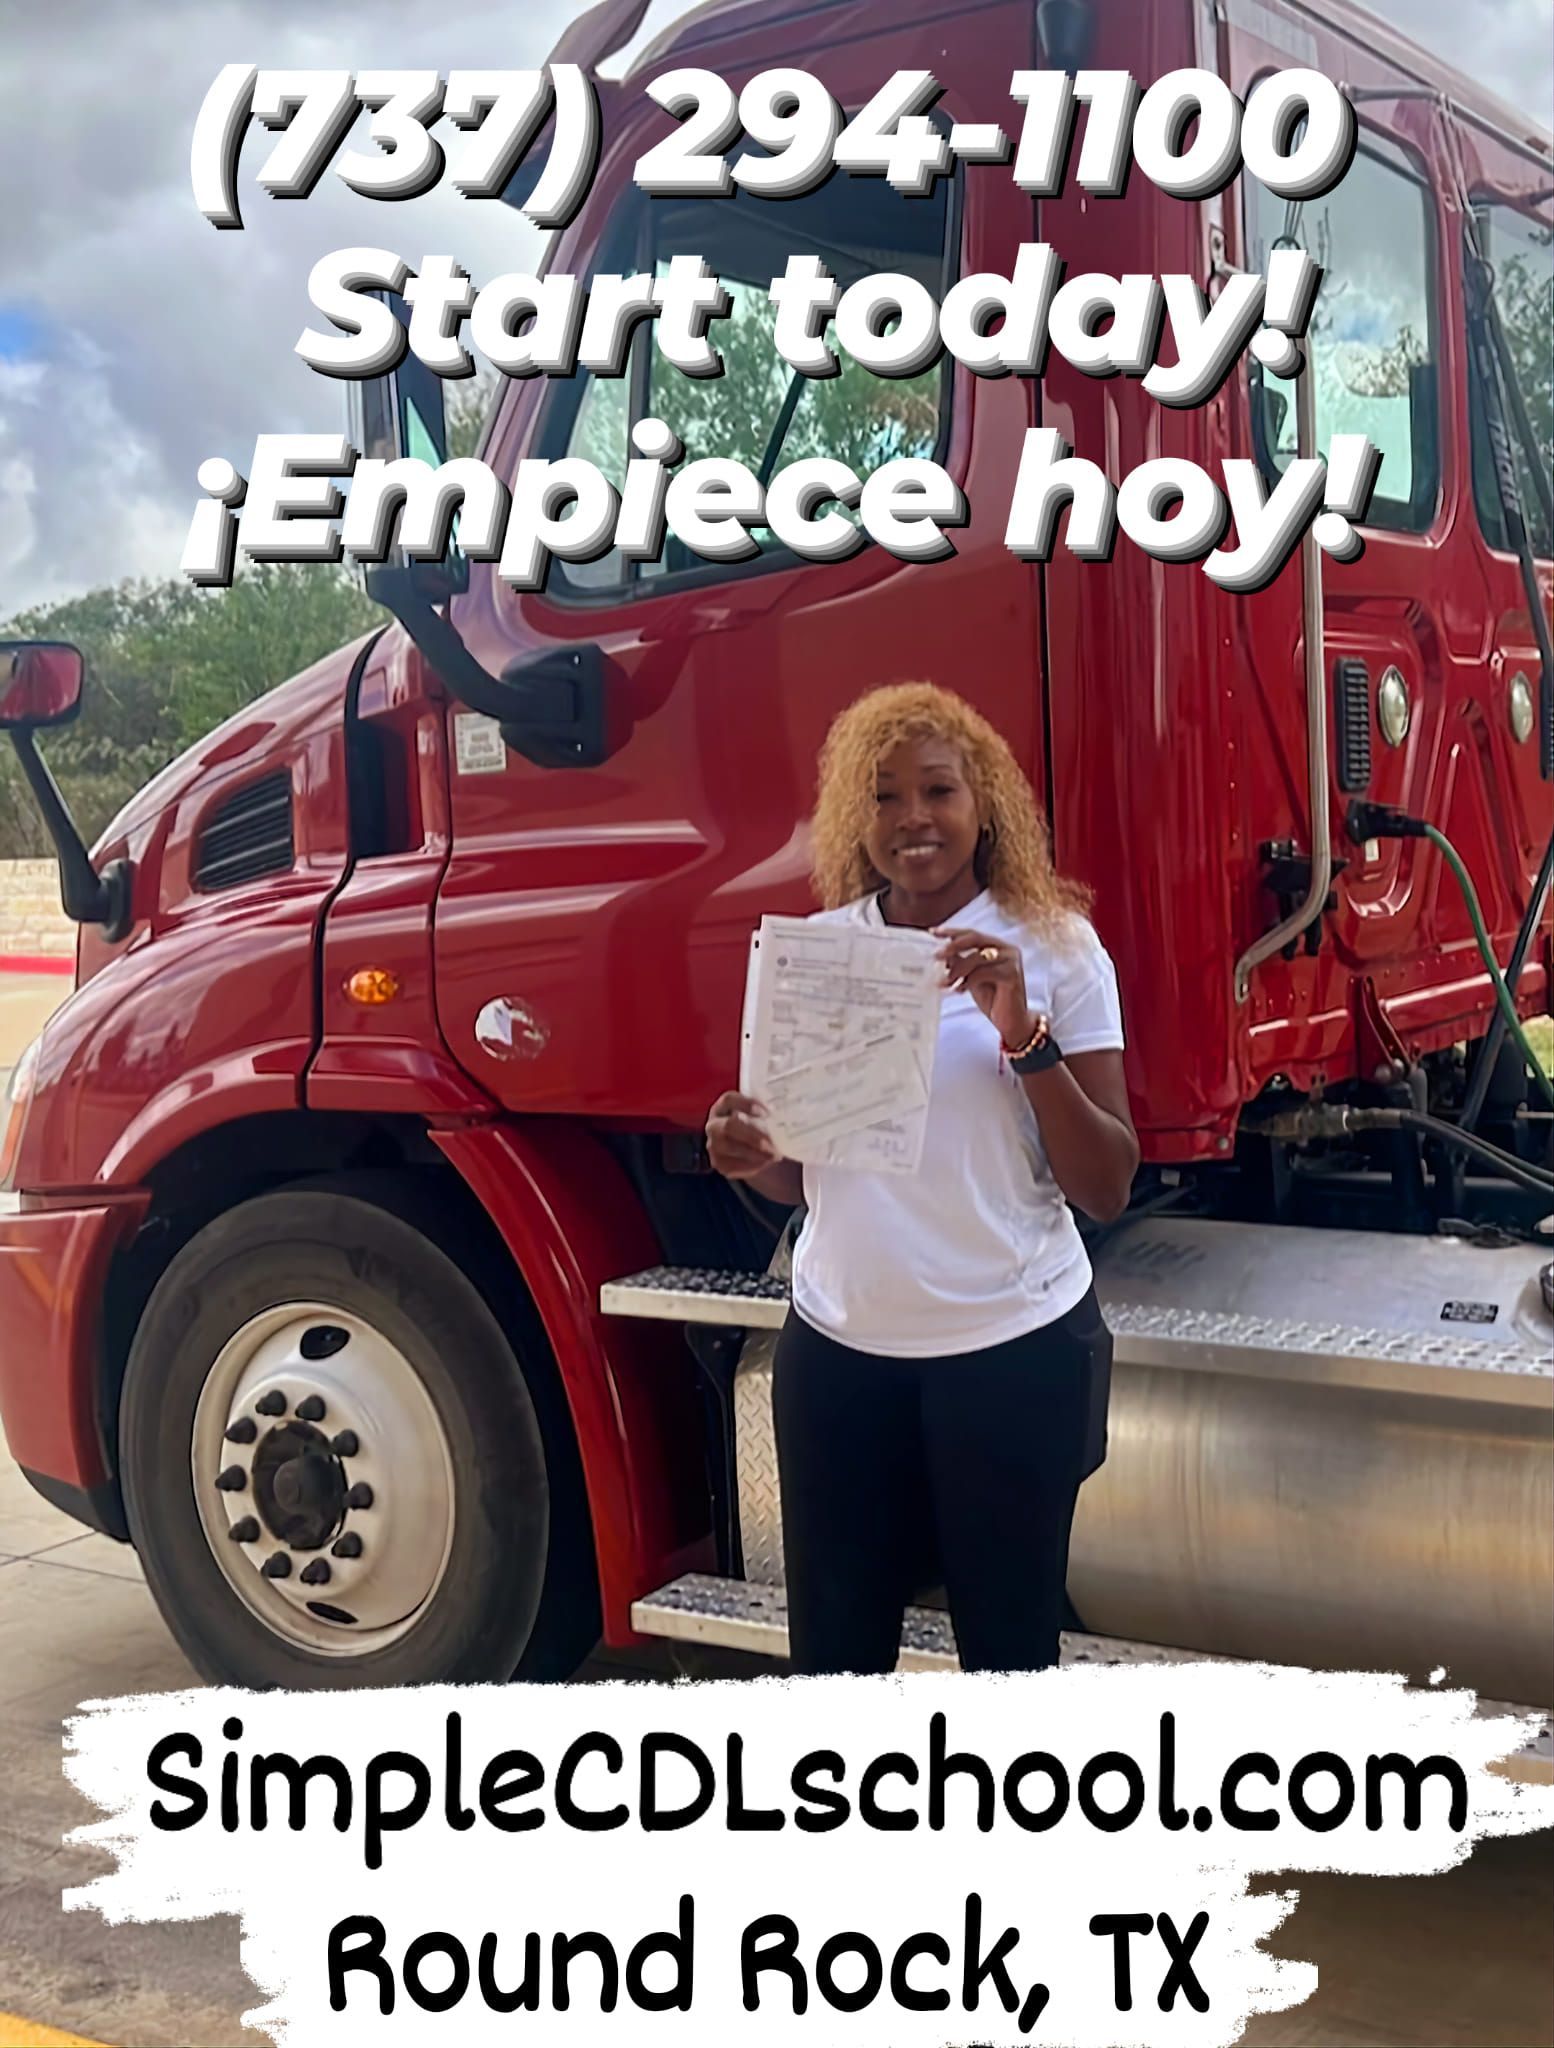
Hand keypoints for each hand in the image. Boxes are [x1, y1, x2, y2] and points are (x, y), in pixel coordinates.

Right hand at [705, 1090, 781, 1180]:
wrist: (756, 1150)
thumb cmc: (761, 1126)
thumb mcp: (765, 1116)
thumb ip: (772, 1113)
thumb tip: (792, 1112)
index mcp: (724, 1106)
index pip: (729, 1099)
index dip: (747, 1104)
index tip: (769, 1113)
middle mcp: (714, 1123)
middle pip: (729, 1125)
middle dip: (753, 1134)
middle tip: (773, 1142)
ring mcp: (713, 1144)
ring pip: (728, 1146)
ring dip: (753, 1151)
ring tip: (774, 1155)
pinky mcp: (718, 1163)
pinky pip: (730, 1165)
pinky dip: (749, 1165)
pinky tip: (765, 1164)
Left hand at [934, 927, 1034, 1048]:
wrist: (1011, 1022)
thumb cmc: (992, 998)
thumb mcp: (971, 978)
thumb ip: (960, 963)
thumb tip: (939, 953)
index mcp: (997, 946)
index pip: (972, 934)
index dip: (952, 932)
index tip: (933, 932)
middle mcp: (1006, 949)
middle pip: (975, 938)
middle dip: (953, 945)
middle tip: (936, 955)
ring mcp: (1011, 960)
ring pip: (977, 956)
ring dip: (957, 969)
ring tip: (944, 981)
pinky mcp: (1012, 974)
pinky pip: (983, 972)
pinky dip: (968, 980)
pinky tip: (960, 990)